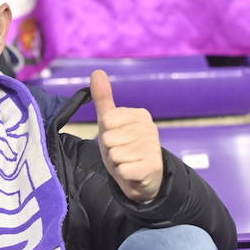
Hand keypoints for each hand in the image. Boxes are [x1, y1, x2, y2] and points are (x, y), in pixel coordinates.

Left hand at [90, 69, 163, 202]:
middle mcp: (150, 128)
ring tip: (127, 162)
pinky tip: (132, 173)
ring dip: (117, 163)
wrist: (142, 179)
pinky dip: (123, 174)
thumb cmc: (124, 147)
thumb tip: (97, 71)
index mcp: (140, 114)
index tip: (117, 138)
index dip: (106, 133)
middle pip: (109, 139)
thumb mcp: (110, 122)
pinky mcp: (152, 167)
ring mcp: (153, 147)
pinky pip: (123, 170)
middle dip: (110, 150)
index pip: (107, 121)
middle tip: (121, 153)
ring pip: (115, 155)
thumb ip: (103, 98)